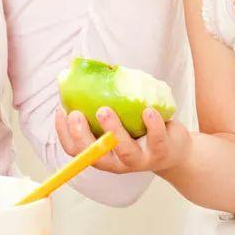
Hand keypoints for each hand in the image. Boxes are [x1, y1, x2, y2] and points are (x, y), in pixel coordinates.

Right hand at [55, 106, 190, 175]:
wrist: (173, 150)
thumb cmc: (137, 130)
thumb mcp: (117, 122)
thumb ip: (98, 106)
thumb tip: (76, 74)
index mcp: (102, 153)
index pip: (76, 151)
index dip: (64, 134)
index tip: (61, 111)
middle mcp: (118, 161)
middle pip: (96, 156)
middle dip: (83, 136)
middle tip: (76, 114)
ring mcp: (140, 159)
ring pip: (125, 152)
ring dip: (113, 130)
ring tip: (104, 109)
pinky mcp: (161, 151)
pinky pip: (156, 139)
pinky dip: (152, 125)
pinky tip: (147, 110)